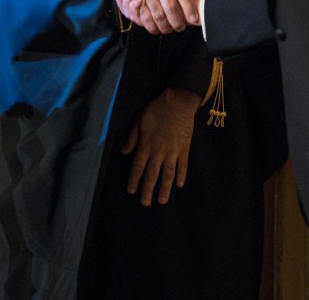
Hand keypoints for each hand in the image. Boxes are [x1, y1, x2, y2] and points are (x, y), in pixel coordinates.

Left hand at [123, 88, 198, 205]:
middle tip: (145, 204)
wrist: (177, 103)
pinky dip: (181, 176)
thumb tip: (124, 152)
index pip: (138, 168)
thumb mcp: (139, 122)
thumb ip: (132, 139)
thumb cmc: (156, 110)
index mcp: (146, 146)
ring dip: (165, 189)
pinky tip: (179, 185)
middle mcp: (158, 152)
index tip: (131, 191)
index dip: (134, 181)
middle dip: (148, 191)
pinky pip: (183, 166)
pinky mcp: (184, 149)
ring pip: (168, 175)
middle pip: (152, 175)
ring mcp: (173, 152)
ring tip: (162, 201)